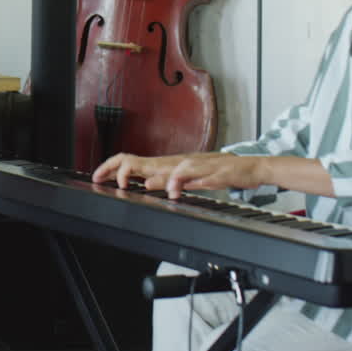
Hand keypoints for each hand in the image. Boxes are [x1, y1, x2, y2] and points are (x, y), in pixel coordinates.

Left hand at [93, 152, 263, 198]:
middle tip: (112, 180)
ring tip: (148, 185)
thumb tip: (148, 184)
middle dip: (127, 169)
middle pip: (151, 162)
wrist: (253, 168)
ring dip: (162, 178)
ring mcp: (202, 166)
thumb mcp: (189, 178)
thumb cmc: (221, 172)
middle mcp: (183, 162)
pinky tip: (182, 188)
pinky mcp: (219, 173)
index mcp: (173, 164)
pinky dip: (191, 183)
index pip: (139, 162)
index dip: (116, 168)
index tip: (98, 177)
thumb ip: (169, 180)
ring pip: (178, 169)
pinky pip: (203, 177)